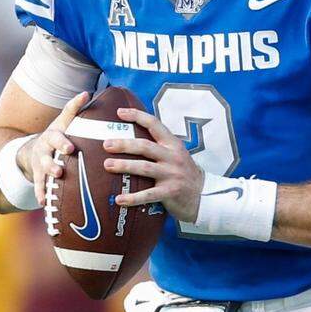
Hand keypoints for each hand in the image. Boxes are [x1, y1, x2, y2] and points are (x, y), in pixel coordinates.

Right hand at [18, 91, 91, 204]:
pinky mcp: (36, 176)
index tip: (70, 148)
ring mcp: (39, 164)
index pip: (57, 136)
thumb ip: (74, 109)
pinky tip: (44, 204)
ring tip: (56, 179)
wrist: (32, 150)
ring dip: (48, 177)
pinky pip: (38, 186)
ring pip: (42, 171)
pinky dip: (41, 194)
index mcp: (53, 136)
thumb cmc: (57, 135)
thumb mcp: (63, 121)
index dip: (62, 142)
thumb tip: (87, 91)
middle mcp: (44, 149)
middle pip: (47, 155)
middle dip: (54, 160)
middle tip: (62, 166)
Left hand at [102, 107, 203, 222]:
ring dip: (125, 165)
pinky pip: (148, 194)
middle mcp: (173, 157)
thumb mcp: (176, 155)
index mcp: (173, 144)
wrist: (204, 196)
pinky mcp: (170, 192)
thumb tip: (130, 139)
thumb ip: (159, 147)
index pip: (155, 124)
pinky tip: (119, 199)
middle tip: (106, 144)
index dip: (137, 116)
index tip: (120, 112)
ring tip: (107, 165)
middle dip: (124, 144)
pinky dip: (133, 198)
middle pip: (145, 146)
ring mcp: (172, 174)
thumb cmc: (184, 174)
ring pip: (144, 167)